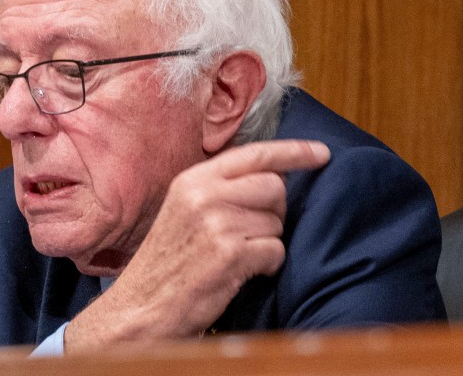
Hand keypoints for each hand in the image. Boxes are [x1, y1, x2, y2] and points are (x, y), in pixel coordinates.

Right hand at [62, 140, 330, 349]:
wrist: (140, 310)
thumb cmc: (168, 264)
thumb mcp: (184, 212)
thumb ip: (222, 190)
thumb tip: (274, 178)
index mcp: (193, 180)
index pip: (255, 153)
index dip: (295, 152)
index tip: (322, 153)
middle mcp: (204, 195)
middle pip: (274, 186)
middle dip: (275, 211)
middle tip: (254, 232)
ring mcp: (217, 224)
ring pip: (276, 221)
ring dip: (267, 242)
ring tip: (238, 256)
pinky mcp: (229, 254)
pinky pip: (274, 250)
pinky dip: (267, 265)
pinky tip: (242, 273)